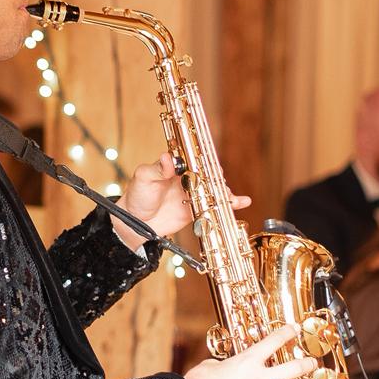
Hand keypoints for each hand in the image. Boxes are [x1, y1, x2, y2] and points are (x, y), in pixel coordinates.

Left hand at [112, 152, 251, 249]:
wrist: (136, 222)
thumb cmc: (137, 195)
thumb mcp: (144, 178)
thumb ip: (157, 168)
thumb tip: (167, 157)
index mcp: (176, 166)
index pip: (194, 160)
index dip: (204, 161)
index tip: (211, 165)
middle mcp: (187, 178)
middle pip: (208, 174)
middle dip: (217, 178)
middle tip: (220, 184)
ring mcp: (193, 194)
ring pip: (214, 190)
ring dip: (225, 191)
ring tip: (231, 196)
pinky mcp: (197, 209)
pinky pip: (215, 205)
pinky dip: (230, 204)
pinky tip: (242, 202)